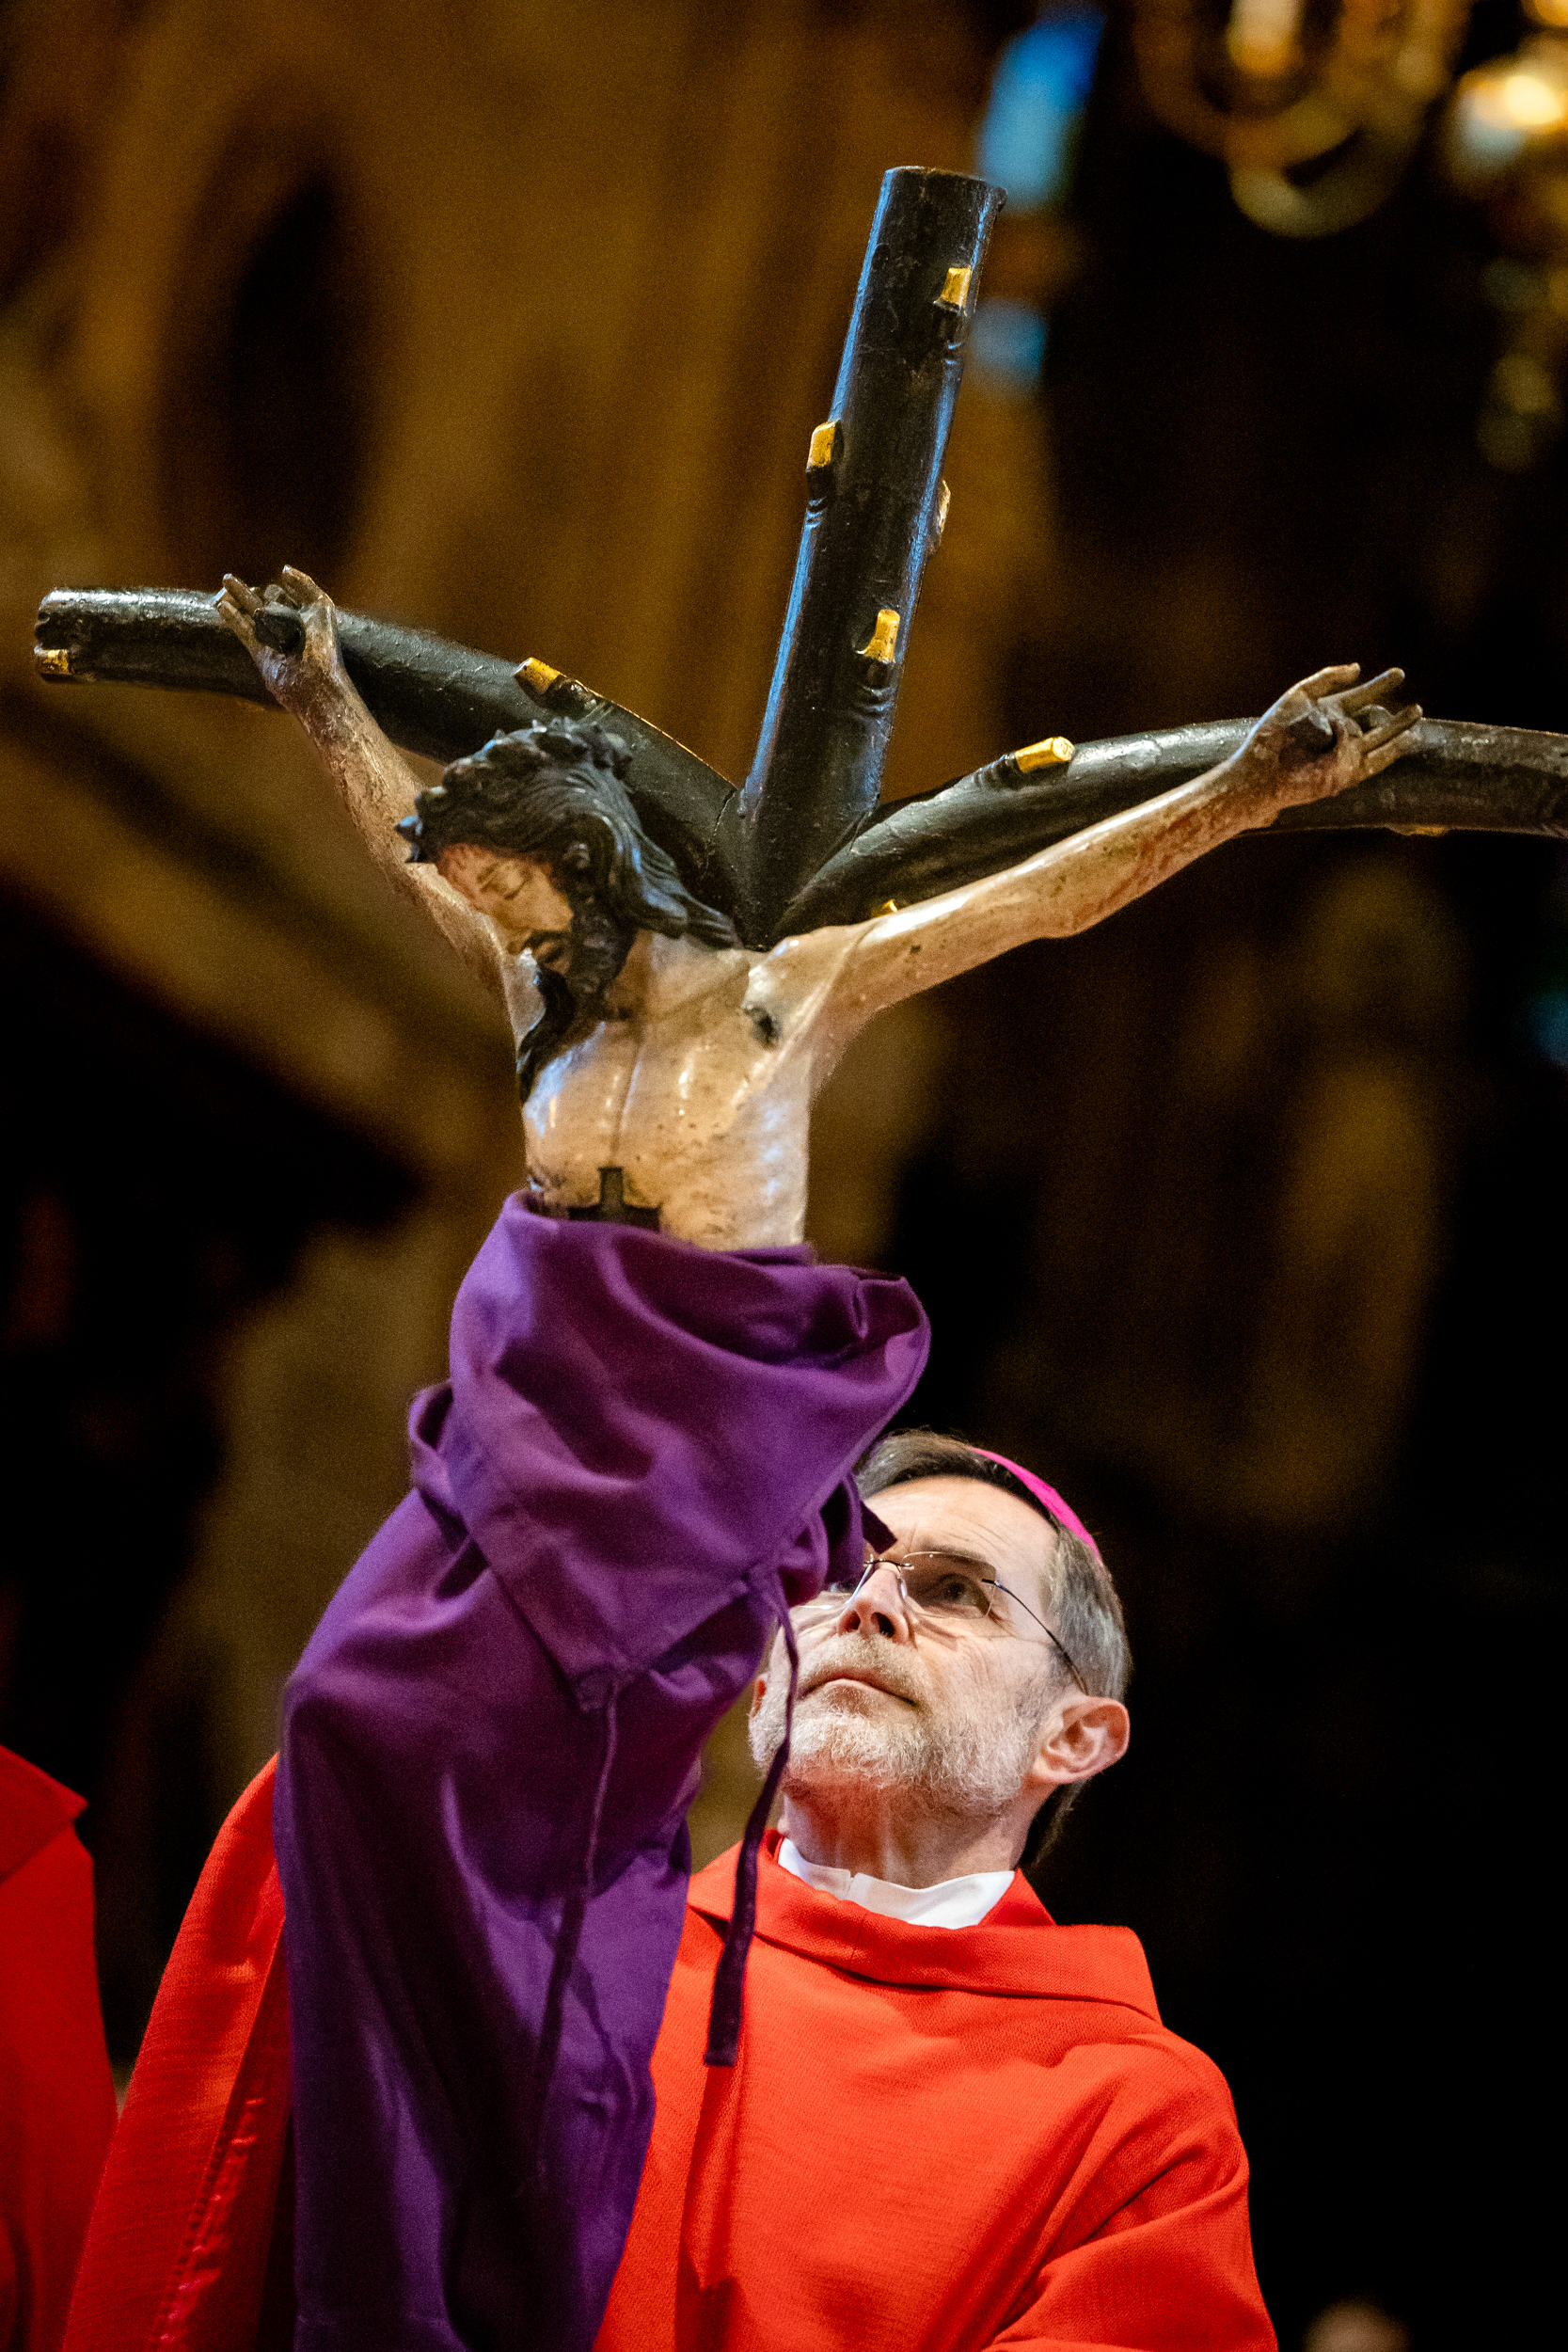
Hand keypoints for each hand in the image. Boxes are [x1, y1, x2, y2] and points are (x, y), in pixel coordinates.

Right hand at [214, 565, 351, 720]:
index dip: (276, 590)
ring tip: (226, 580)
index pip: (283, 595)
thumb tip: (283, 570)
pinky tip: (221, 605)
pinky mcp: (259, 652)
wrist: (311, 681)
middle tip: (228, 579)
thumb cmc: (321, 645)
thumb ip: (305, 585)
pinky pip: (243, 629)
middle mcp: (287, 627)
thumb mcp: (321, 607)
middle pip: (264, 602)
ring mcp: (272, 638)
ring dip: (238, 595)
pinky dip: (232, 616)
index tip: (274, 590)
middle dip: (248, 591)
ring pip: (252, 611)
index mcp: (304, 616)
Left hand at [1231, 665, 1421, 815]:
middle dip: (1397, 715)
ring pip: (1381, 739)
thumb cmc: (1274, 732)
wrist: (1264, 769)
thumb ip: (1328, 679)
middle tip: (1418, 707)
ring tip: (1418, 715)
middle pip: (1375, 720)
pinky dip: (1395, 749)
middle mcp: (1340, 734)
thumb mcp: (1300, 695)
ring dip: (1400, 728)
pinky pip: (1378, 760)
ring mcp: (1346, 753)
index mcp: (1328, 713)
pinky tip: (1410, 738)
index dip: (1380, 685)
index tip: (1399, 674)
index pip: (1360, 697)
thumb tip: (1358, 668)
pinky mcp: (1349, 772)